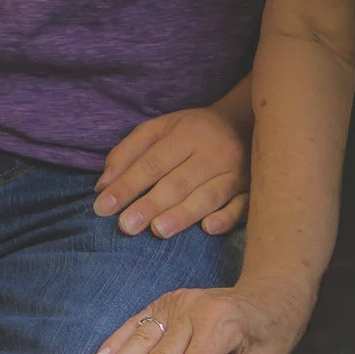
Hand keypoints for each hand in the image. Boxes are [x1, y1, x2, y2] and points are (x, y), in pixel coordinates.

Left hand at [93, 103, 248, 237]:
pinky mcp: (251, 190)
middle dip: (151, 204)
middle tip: (126, 226)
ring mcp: (236, 172)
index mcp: (189, 133)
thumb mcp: (159, 128)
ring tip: (158, 230)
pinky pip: (242, 206)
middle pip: (179, 181)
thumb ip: (128, 153)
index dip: (128, 185)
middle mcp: (215, 151)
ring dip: (183, 214)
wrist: (244, 123)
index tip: (103, 207)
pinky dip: (226, 217)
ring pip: (209, 196)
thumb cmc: (192, 131)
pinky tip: (209, 228)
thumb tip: (103, 186)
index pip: (154, 162)